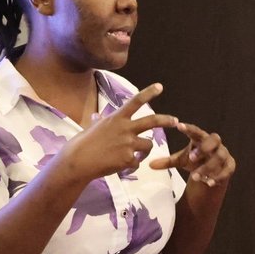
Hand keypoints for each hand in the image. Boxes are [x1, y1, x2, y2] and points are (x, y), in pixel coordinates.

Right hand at [60, 83, 177, 180]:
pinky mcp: (128, 159)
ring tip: (136, 155)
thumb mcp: (92, 128)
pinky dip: (132, 165)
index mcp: (117, 118)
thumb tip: (96, 117)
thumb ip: (100, 122)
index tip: (160, 87)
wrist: (78, 161)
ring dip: (145, 151)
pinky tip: (122, 166)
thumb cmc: (82, 144)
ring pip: (148, 146)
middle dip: (166, 120)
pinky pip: (137, 162)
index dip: (149, 93)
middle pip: (152, 121)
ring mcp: (128, 144)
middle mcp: (125, 128)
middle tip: (175, 121)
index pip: (135, 101)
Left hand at [149, 122, 235, 186]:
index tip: (179, 126)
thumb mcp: (180, 161)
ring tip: (195, 177)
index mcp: (201, 138)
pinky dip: (218, 176)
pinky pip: (227, 170)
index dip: (189, 128)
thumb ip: (167, 162)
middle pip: (214, 139)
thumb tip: (150, 165)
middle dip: (204, 148)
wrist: (210, 174)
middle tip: (191, 157)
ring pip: (220, 157)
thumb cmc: (195, 161)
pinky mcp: (230, 166)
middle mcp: (215, 144)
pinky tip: (208, 183)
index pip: (196, 131)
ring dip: (207, 166)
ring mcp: (224, 154)